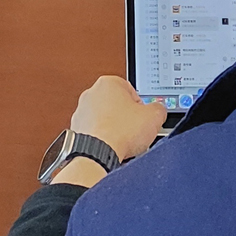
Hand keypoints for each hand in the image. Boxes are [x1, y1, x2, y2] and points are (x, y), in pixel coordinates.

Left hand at [50, 75, 167, 185]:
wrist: (96, 153)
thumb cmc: (119, 132)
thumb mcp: (154, 117)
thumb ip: (159, 109)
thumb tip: (158, 111)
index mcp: (109, 82)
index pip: (131, 90)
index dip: (142, 106)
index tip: (145, 117)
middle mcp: (91, 93)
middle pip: (117, 104)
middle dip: (127, 117)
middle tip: (136, 130)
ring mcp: (82, 111)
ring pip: (106, 119)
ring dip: (115, 129)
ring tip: (125, 142)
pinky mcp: (76, 129)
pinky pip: (96, 133)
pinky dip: (104, 139)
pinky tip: (113, 148)